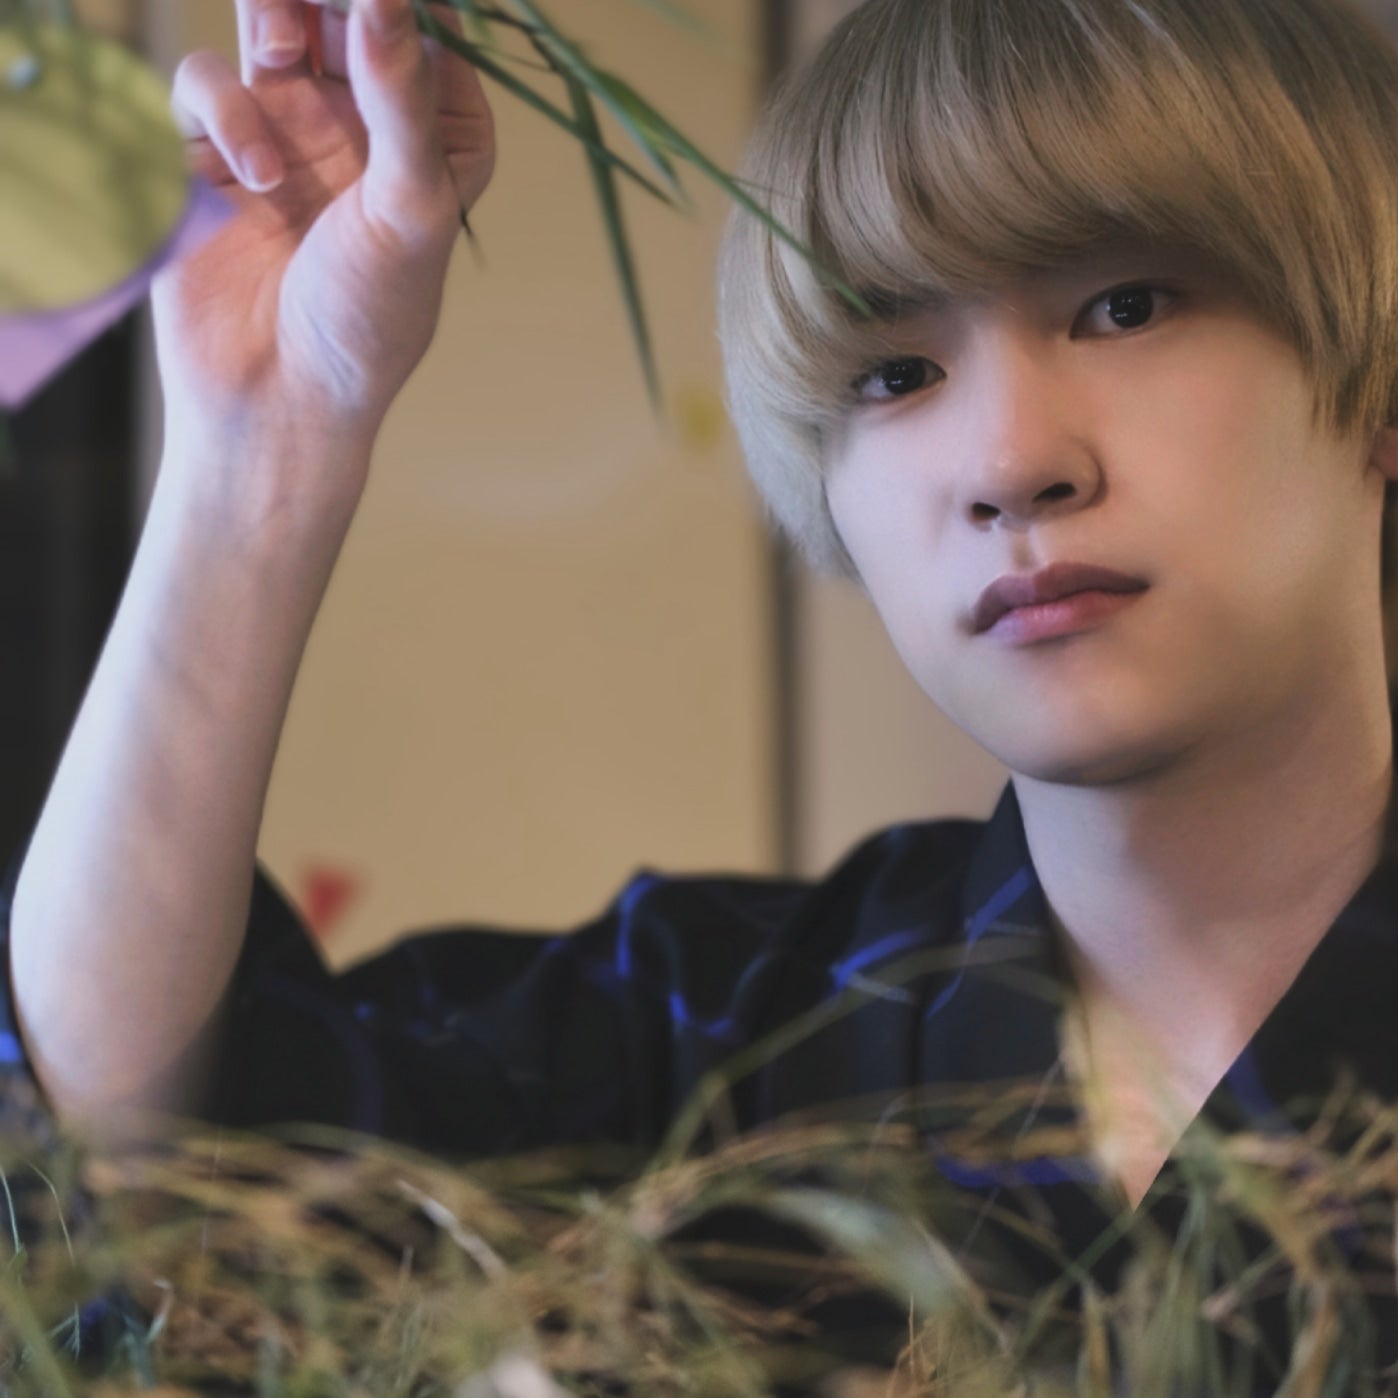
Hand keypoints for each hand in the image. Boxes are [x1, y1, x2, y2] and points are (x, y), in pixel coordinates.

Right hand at [153, 0, 494, 493]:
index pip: (426, 29)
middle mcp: (364, 125)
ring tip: (281, 44)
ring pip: (270, 20)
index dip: (400, 3)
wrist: (277, 400)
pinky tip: (252, 176)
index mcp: (435, 137)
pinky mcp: (213, 151)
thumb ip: (401, 98)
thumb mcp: (409, 208)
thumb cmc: (367, 320)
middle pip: (343, 9)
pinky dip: (223, 110)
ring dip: (273, 13)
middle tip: (321, 2)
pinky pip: (204, 83)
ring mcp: (287, 132)